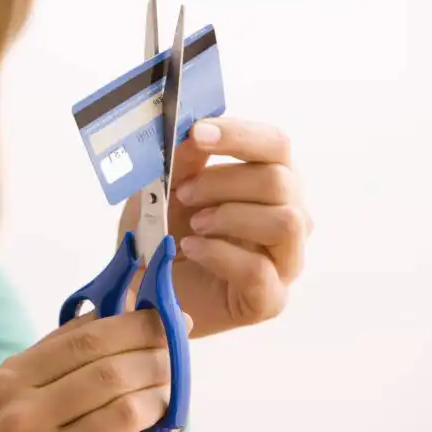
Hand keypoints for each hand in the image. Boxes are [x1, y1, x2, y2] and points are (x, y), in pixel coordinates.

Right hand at [0, 309, 192, 431]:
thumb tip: (111, 308)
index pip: (85, 340)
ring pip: (127, 414)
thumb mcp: (9, 395)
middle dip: (157, 361)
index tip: (166, 320)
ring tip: (167, 401)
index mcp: (8, 383)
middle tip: (175, 360)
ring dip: (161, 402)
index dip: (134, 325)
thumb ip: (53, 352)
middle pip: (110, 373)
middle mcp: (21, 419)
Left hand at [119, 117, 312, 336]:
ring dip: (230, 215)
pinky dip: (219, 254)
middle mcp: (288, 217)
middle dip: (223, 180)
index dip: (239, 134)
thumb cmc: (161, 236)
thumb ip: (183, 160)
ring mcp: (285, 261)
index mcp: (269, 182)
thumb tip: (195, 132)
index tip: (197, 133)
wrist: (142, 291)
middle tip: (182, 192)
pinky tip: (191, 249)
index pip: (275, 145)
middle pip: (282, 181)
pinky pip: (260, 269)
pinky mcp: (270, 299)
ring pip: (286, 221)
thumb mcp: (163, 189)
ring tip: (193, 225)